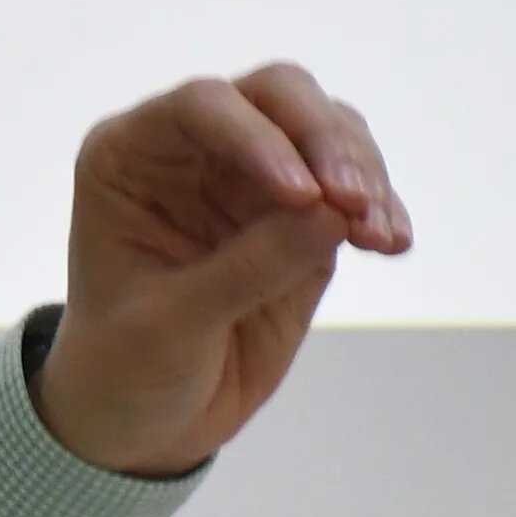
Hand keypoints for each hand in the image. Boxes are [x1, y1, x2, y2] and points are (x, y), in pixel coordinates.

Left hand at [31, 63, 410, 477]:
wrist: (142, 420)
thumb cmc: (123, 364)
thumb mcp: (169, 325)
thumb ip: (247, 268)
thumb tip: (334, 215)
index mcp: (130, 155)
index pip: (201, 108)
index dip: (258, 137)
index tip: (304, 195)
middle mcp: (193, 150)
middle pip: (278, 96)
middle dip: (326, 139)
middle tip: (356, 201)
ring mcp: (252, 177)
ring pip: (327, 131)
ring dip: (364, 174)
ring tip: (381, 237)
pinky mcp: (303, 219)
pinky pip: (353, 190)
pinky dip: (380, 208)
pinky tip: (392, 242)